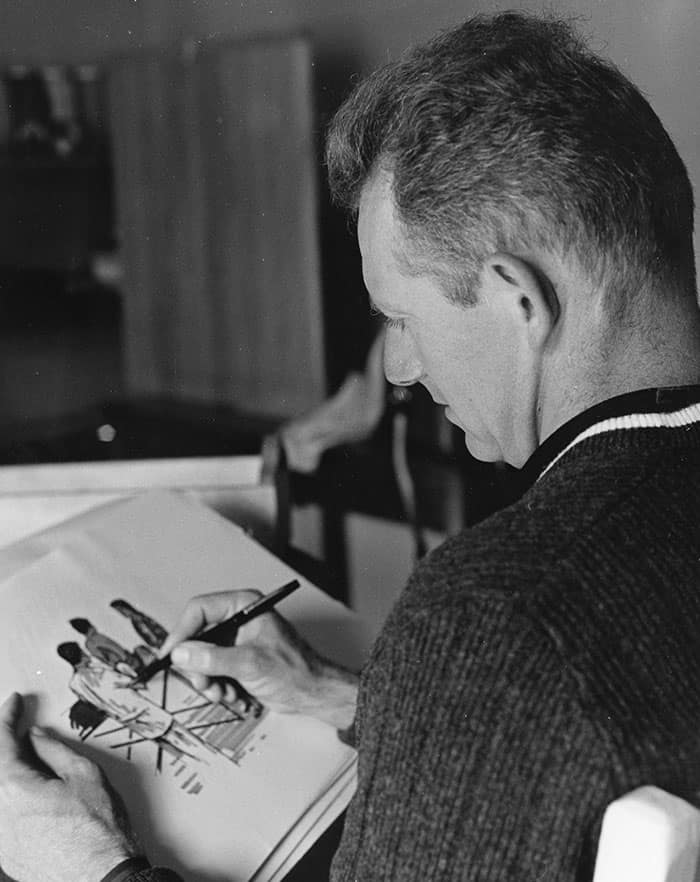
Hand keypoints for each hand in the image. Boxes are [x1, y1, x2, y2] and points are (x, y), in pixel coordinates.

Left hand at [0, 692, 137, 881]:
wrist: (101, 878)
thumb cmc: (99, 832)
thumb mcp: (83, 775)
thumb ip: (53, 750)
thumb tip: (35, 737)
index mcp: (14, 789)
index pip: (2, 742)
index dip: (7, 716)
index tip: (14, 703)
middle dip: (3, 742)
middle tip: (15, 725)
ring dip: (7, 770)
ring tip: (26, 756)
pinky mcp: (5, 854)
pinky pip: (1, 814)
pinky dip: (9, 793)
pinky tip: (27, 788)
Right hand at [160, 591, 357, 729]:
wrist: (311, 692)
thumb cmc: (294, 669)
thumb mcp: (250, 663)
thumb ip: (213, 658)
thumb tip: (182, 653)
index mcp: (243, 605)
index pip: (199, 610)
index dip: (182, 631)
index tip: (170, 654)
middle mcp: (237, 619)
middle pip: (197, 636)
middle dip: (198, 665)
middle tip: (204, 684)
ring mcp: (235, 640)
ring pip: (201, 657)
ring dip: (208, 680)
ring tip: (224, 693)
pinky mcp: (235, 659)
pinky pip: (211, 671)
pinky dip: (217, 686)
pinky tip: (233, 695)